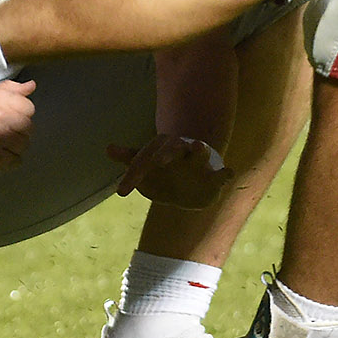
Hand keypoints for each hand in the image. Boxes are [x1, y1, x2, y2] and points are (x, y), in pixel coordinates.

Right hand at [0, 79, 35, 177]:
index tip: (8, 115)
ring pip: (25, 144)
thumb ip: (9, 89)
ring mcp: (2, 140)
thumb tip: (31, 86)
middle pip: (29, 127)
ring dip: (14, 145)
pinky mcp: (0, 160)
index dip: (20, 112)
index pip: (29, 107)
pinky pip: (17, 160)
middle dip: (18, 129)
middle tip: (1, 130)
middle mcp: (3, 118)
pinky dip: (9, 159)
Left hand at [107, 135, 234, 209]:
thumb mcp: (145, 167)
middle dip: (167, 153)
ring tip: (199, 146)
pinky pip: (221, 174)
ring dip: (199, 150)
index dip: (133, 177)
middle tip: (159, 160)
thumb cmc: (163, 173)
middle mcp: (179, 154)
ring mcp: (198, 164)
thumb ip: (128, 159)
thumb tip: (108, 147)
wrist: (192, 180)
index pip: (143, 162)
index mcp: (160, 152)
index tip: (121, 191)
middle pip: (173, 150)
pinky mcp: (213, 177)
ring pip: (199, 154)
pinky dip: (225, 173)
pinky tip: (229, 172)